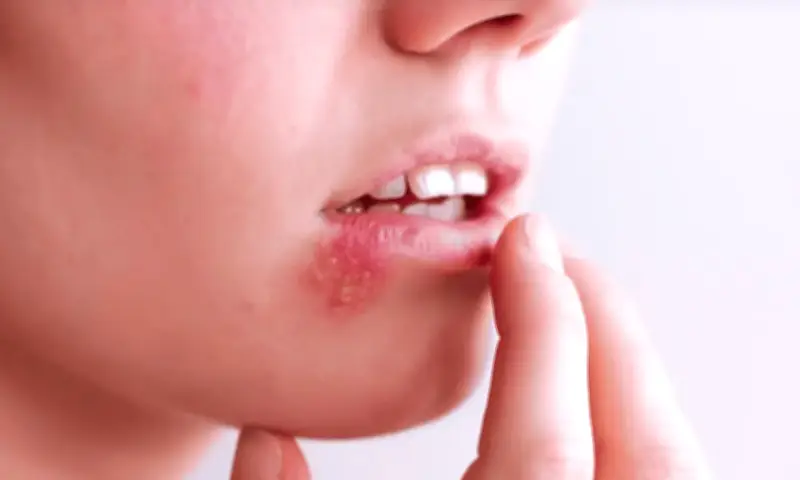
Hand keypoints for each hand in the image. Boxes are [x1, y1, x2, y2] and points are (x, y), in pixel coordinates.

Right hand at [229, 215, 711, 479]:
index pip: (545, 440)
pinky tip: (590, 385)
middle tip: (548, 256)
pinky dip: (632, 410)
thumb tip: (266, 439)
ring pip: (668, 450)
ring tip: (569, 305)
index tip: (523, 241)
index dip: (539, 321)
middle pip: (639, 432)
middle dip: (596, 323)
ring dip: (621, 361)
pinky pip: (661, 466)